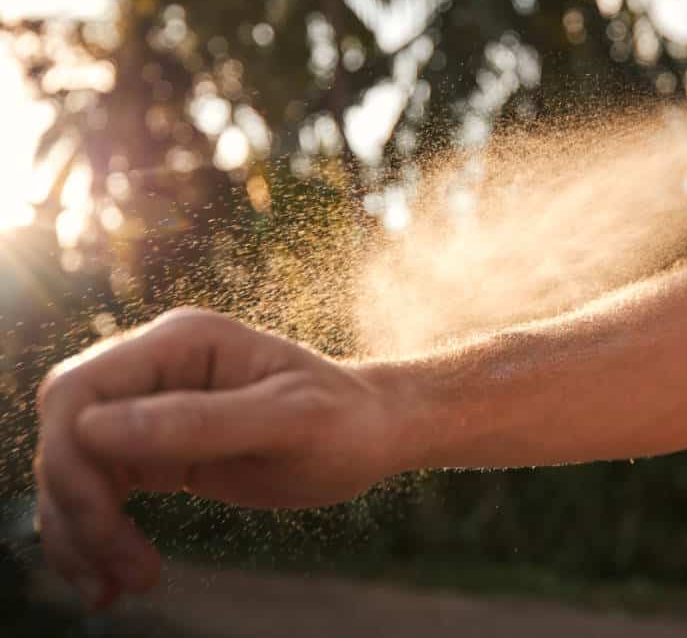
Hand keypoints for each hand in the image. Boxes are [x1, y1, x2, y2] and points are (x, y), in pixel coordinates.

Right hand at [34, 308, 392, 609]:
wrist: (373, 435)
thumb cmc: (344, 421)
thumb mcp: (288, 422)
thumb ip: (200, 422)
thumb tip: (94, 430)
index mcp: (181, 342)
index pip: (80, 391)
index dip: (73, 458)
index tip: (108, 522)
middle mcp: (155, 366)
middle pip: (66, 430)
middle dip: (76, 504)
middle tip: (122, 571)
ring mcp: (151, 406)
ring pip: (74, 466)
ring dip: (79, 532)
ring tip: (114, 591)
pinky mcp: (157, 448)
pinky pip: (100, 488)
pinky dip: (94, 535)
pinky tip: (110, 582)